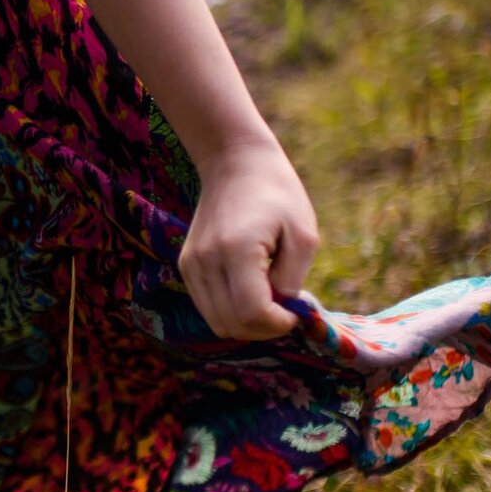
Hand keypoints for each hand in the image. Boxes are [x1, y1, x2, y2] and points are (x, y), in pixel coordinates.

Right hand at [179, 142, 318, 340]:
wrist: (234, 163)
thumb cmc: (278, 194)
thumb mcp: (304, 234)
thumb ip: (293, 279)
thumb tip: (281, 311)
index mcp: (236, 250)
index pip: (252, 313)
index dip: (278, 324)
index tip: (295, 312)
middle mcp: (206, 261)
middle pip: (232, 325)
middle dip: (263, 328)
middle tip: (285, 310)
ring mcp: (191, 264)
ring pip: (217, 322)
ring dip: (247, 323)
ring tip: (268, 300)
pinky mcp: (186, 265)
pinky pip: (208, 308)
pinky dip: (231, 311)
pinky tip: (250, 290)